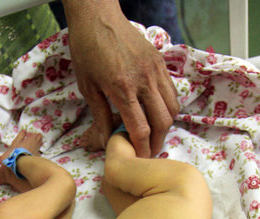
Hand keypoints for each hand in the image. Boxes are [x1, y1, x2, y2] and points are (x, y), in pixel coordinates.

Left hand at [68, 6, 178, 156]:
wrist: (97, 16)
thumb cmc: (87, 50)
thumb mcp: (88, 87)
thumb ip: (100, 116)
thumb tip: (107, 141)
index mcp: (122, 88)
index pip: (140, 128)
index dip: (142, 148)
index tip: (140, 159)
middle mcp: (144, 80)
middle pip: (162, 122)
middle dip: (158, 142)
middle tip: (149, 151)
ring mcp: (155, 70)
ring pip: (172, 108)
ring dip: (166, 126)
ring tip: (155, 135)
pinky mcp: (160, 62)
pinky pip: (171, 92)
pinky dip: (168, 108)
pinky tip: (156, 114)